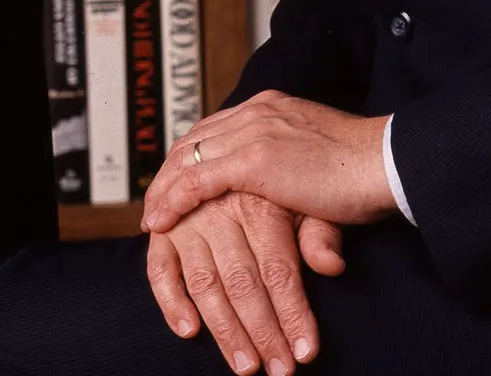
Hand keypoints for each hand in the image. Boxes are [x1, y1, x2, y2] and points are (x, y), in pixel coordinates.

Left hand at [142, 92, 396, 236]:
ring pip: (188, 158)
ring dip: (164, 189)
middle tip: (155, 204)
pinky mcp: (253, 161)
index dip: (191, 157)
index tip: (177, 182)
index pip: (215, 128)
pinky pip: (197, 180)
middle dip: (170, 172)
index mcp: (271, 106)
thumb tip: (288, 203)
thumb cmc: (364, 172)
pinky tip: (160, 222)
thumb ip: (293, 180)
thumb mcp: (318, 166)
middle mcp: (256, 110)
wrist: (385, 163)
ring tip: (151, 219)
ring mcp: (253, 131)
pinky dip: (174, 200)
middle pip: (195, 139)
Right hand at [144, 193, 342, 374]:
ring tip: (245, 364)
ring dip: (224, 329)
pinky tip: (189, 329)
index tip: (305, 351)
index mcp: (260, 201)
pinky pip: (160, 268)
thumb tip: (330, 266)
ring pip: (205, 282)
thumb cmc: (290, 178)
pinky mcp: (166, 229)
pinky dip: (170, 300)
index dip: (293, 313)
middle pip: (243, 282)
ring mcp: (189, 219)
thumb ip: (321, 233)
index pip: (278, 269)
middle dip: (263, 332)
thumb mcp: (314, 197)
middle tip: (279, 369)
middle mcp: (221, 208)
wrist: (254, 137)